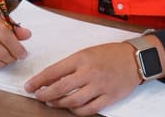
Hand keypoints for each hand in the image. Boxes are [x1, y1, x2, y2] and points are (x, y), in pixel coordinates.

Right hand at [0, 8, 32, 68]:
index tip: (23, 54)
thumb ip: (16, 28)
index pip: (6, 36)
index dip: (17, 48)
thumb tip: (27, 35)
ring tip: (7, 60)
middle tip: (15, 58)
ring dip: (3, 64)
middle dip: (11, 58)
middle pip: (0, 52)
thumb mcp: (3, 19)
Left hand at [24, 42, 141, 115]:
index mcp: (81, 58)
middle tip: (38, 96)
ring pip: (73, 101)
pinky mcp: (109, 98)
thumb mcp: (87, 52)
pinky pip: (88, 110)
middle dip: (45, 95)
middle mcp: (89, 72)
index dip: (39, 81)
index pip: (53, 71)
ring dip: (59, 104)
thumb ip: (70, 65)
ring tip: (52, 103)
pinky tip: (71, 108)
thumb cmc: (109, 54)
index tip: (29, 86)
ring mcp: (99, 86)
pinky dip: (77, 111)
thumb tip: (51, 78)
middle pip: (60, 88)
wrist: (134, 59)